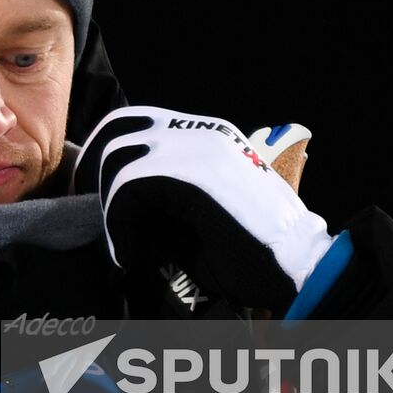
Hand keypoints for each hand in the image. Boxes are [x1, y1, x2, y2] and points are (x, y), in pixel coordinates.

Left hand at [73, 106, 332, 312]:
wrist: (297, 267)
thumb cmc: (248, 255)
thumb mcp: (191, 218)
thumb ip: (155, 202)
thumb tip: (108, 208)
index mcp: (204, 137)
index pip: (134, 124)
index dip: (105, 160)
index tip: (99, 204)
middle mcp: (200, 132)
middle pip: (117, 128)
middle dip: (94, 173)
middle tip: (101, 221)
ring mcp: (198, 147)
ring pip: (118, 158)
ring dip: (112, 209)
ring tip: (129, 248)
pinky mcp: (193, 173)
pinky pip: (128, 186)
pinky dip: (120, 226)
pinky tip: (133, 255)